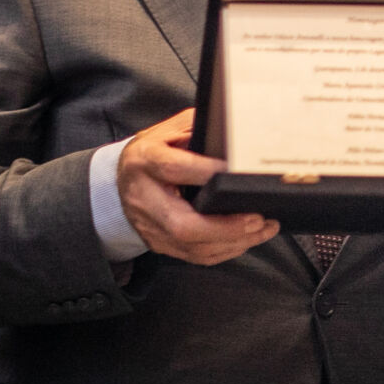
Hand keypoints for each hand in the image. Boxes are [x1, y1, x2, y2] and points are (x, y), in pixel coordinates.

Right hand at [117, 109, 278, 265]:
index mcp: (146, 161)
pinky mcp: (159, 243)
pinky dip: (224, 251)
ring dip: (233, 242)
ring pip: (192, 246)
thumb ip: (196, 129)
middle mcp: (145, 198)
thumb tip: (231, 134)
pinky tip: (246, 240)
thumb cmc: (153, 151)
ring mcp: (151, 226)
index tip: (238, 172)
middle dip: (225, 226)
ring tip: (263, 229)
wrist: (119, 179)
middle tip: (257, 218)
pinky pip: (194, 255)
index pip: (173, 169)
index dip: (205, 172)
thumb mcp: (170, 130)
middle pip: (182, 224)